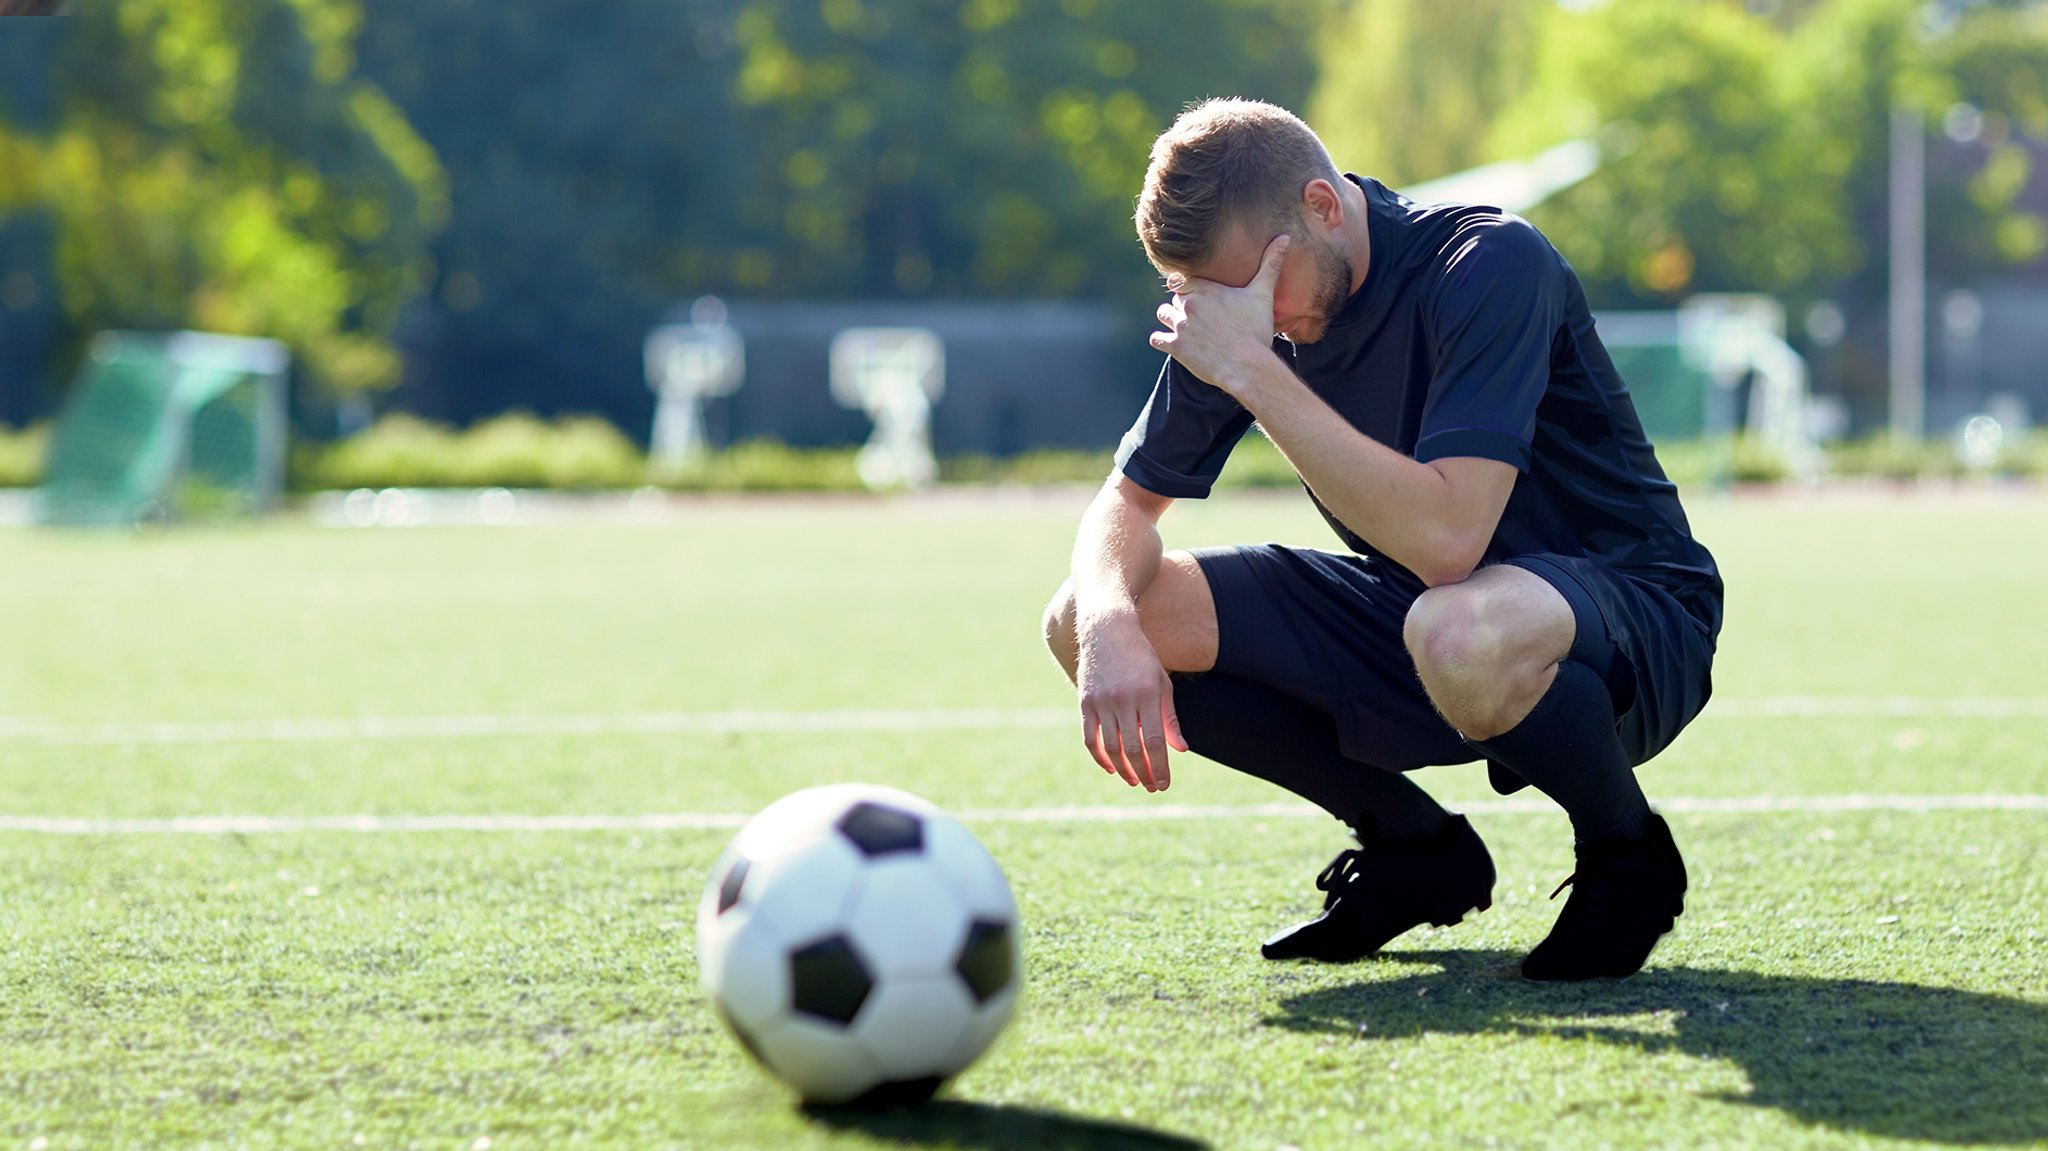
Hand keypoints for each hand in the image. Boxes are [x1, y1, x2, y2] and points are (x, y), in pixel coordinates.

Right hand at [1075, 614, 1187, 792]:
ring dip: (1124, 770)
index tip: (1164, 784)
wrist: (1107, 630)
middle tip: (1152, 787)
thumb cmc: (1141, 657)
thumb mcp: (1162, 682)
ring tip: (1135, 781)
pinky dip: (1100, 757)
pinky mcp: (1084, 702)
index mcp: (1147, 694)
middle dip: (1144, 773)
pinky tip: (1111, 768)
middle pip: (1133, 748)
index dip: (1160, 767)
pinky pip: (1090, 738)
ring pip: (1111, 747)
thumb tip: (1180, 750)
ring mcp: (1101, 701)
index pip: (1155, 741)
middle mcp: (1123, 699)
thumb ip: (1169, 717)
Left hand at [1148, 233, 1288, 399]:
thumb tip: (1285, 237)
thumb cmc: (1256, 330)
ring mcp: (1180, 326)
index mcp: (1205, 288)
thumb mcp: (1263, 294)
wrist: (1247, 365)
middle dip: (1185, 302)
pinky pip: (1157, 339)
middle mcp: (1188, 304)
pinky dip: (1163, 340)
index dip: (1189, 285)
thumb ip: (1270, 264)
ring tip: (1185, 325)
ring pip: (1163, 313)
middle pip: (1176, 296)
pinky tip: (1173, 342)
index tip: (1196, 291)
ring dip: (1171, 318)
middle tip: (1198, 312)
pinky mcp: (1176, 347)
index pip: (1183, 278)